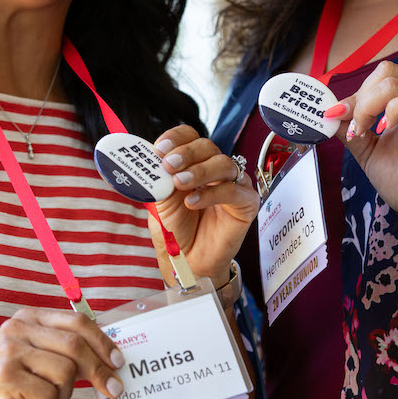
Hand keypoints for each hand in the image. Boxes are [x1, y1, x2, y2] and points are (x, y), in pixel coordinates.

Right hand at [0, 308, 124, 398]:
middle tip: (114, 389)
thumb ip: (74, 354)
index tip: (119, 362)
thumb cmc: (20, 389)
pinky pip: (48, 394)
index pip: (78, 322)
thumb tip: (115, 360)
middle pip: (75, 345)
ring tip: (41, 397)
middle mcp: (17, 328)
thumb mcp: (49, 364)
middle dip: (99, 370)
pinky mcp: (5, 376)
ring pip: (65, 372)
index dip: (103, 342)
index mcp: (30, 318)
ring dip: (62, 393)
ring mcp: (9, 351)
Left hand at [152, 125, 258, 288]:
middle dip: (187, 153)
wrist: (188, 261)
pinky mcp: (247, 202)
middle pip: (207, 146)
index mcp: (193, 163)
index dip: (177, 138)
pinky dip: (211, 193)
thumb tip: (150, 160)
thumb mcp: (160, 201)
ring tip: (180, 185)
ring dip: (199, 171)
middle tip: (169, 166)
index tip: (161, 149)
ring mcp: (234, 184)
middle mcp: (215, 170)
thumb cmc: (176, 230)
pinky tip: (193, 203)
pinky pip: (233, 189)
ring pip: (223, 163)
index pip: (190, 137)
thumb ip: (158, 180)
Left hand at [329, 61, 397, 234]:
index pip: (378, 78)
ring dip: (368, 106)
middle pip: (385, 73)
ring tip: (365, 132)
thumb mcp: (369, 151)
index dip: (354, 96)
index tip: (337, 118)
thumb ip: (351, 130)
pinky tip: (384, 130)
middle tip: (356, 128)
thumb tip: (329, 113)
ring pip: (394, 84)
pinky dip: (391, 111)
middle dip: (361, 99)